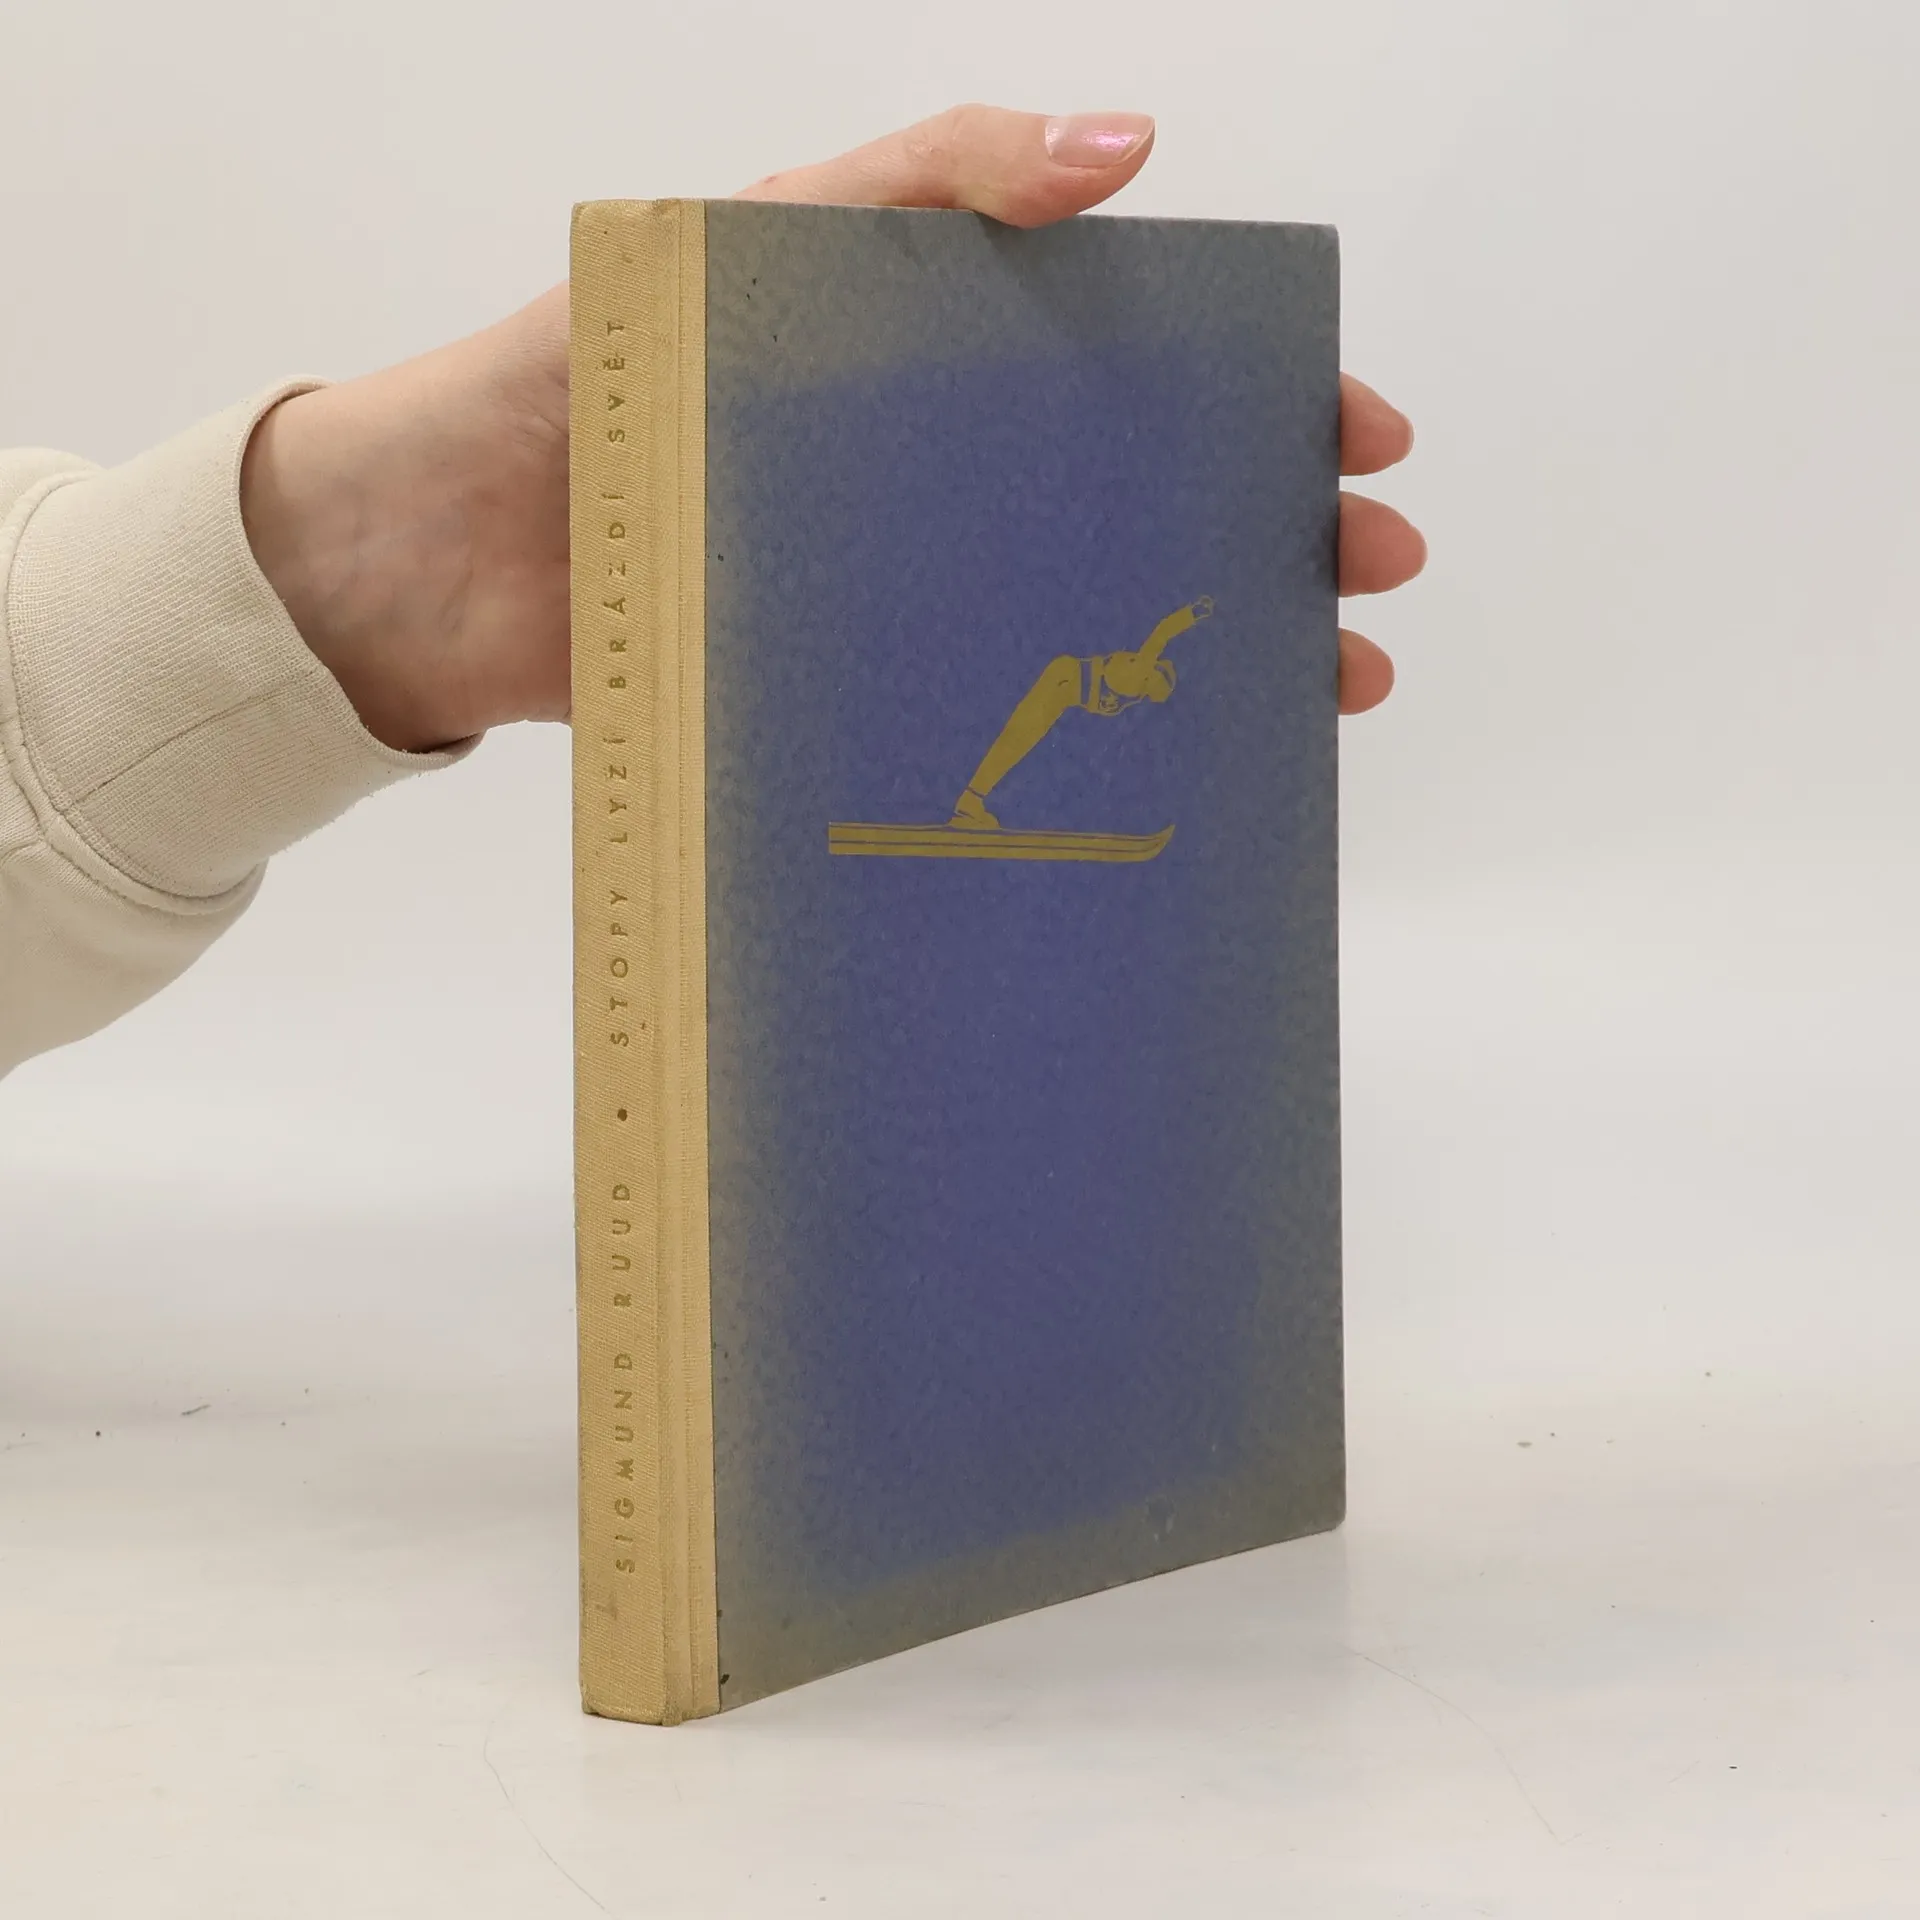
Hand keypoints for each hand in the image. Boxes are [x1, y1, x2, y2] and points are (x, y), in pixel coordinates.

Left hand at [241, 105, 1422, 751]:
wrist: (432, 552)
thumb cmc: (579, 378)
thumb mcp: (756, 244)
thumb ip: (925, 183)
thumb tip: (1123, 151)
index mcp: (928, 370)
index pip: (1136, 374)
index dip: (1257, 401)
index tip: (1354, 438)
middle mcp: (931, 485)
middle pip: (1142, 505)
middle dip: (1274, 535)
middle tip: (1365, 570)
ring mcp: (899, 599)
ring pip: (1091, 624)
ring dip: (1217, 657)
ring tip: (1318, 689)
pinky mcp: (848, 698)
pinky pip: (990, 722)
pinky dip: (1085, 753)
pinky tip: (1168, 778)